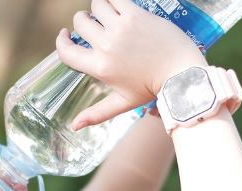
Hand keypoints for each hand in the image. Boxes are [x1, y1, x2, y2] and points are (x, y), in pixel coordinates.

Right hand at [56, 0, 207, 129]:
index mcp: (100, 67)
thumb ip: (96, 114)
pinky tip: (117, 6)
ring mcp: (120, 28)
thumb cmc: (151, 89)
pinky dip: (112, 0)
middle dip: (82, 22)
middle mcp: (106, 46)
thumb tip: (74, 127)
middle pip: (80, 23)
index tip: (65, 35)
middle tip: (93, 26)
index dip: (60, 41)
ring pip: (95, 6)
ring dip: (98, 9)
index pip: (66, 51)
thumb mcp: (122, 103)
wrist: (180, 73)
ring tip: (107, 15)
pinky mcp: (135, 14)